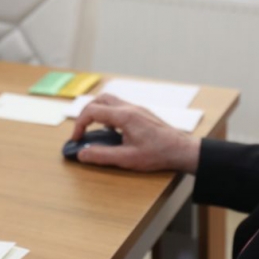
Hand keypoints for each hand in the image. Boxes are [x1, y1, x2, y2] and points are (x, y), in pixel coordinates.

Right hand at [71, 94, 199, 172]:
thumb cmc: (158, 154)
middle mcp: (130, 108)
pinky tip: (113, 131)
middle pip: (100, 99)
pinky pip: (120, 107)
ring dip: (98, 111)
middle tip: (82, 129)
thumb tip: (82, 153)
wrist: (182, 150)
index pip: (92, 111)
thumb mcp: (127, 159)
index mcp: (125, 116)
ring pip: (111, 101)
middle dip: (87, 112)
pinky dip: (110, 114)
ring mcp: (137, 109)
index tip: (77, 138)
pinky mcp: (142, 113)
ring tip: (95, 129)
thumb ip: (102, 155)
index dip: (79, 124)